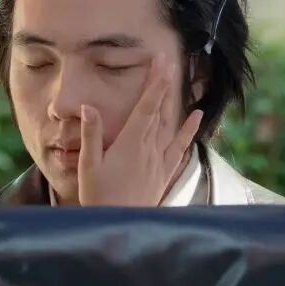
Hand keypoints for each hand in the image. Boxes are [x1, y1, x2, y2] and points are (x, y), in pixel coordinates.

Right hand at [76, 60, 202, 206]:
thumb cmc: (99, 196)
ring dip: (174, 101)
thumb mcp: (88, 165)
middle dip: (164, 84)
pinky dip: (188, 131)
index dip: (154, 82)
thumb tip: (88, 106)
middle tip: (169, 61)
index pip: (146, 106)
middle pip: (160, 110)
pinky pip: (180, 147)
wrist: (119, 224)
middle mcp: (149, 148)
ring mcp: (159, 160)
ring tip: (179, 79)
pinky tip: (196, 118)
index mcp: (130, 143)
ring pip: (170, 124)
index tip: (160, 62)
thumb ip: (91, 135)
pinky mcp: (164, 172)